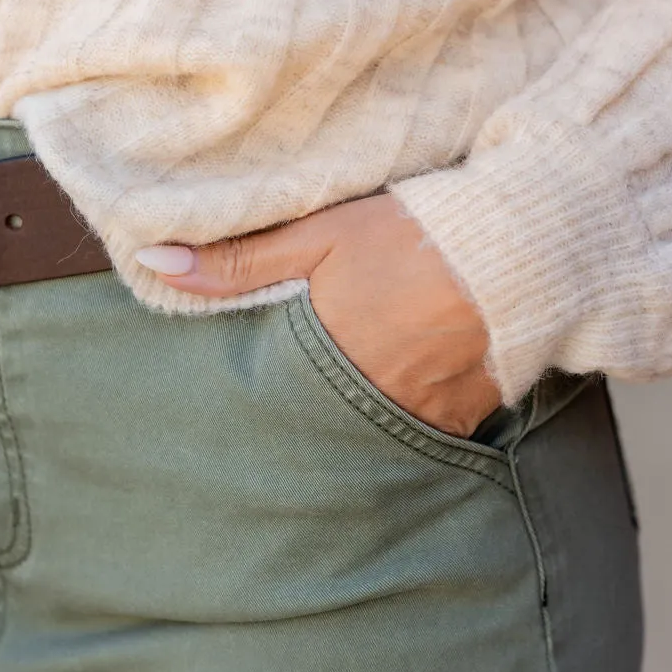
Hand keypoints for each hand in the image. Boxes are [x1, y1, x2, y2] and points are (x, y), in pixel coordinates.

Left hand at [135, 195, 502, 437]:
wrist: (519, 246)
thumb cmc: (412, 235)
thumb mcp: (320, 235)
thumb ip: (238, 260)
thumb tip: (153, 263)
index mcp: (326, 360)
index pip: (271, 404)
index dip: (256, 406)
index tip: (237, 412)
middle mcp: (372, 401)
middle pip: (321, 429)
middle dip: (304, 423)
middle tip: (291, 417)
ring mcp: (424, 415)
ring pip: (372, 436)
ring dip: (356, 422)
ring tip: (348, 402)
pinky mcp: (468, 416)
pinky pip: (425, 433)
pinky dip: (409, 418)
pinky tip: (404, 393)